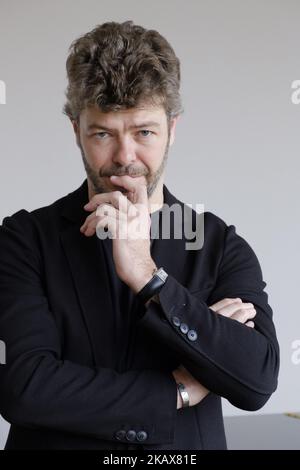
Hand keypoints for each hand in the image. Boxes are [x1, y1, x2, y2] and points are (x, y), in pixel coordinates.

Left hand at [80, 175, 155, 292]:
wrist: (139, 269)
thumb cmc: (135, 252)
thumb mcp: (136, 229)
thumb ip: (129, 216)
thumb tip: (110, 207)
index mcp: (144, 212)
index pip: (140, 186)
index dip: (126, 179)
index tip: (113, 179)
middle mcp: (138, 214)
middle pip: (116, 195)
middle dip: (97, 199)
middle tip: (87, 208)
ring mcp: (130, 221)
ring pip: (104, 208)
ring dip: (90, 218)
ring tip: (86, 228)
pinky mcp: (121, 229)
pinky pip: (102, 219)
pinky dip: (92, 225)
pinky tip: (90, 233)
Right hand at [172, 298, 256, 408]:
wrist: (186, 381)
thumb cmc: (189, 366)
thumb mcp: (192, 344)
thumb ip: (202, 333)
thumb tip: (214, 327)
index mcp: (198, 325)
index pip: (215, 308)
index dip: (227, 302)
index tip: (236, 300)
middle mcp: (206, 328)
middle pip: (226, 311)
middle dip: (240, 306)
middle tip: (249, 305)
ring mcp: (215, 337)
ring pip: (235, 319)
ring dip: (245, 313)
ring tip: (252, 312)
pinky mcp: (223, 348)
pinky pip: (239, 333)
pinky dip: (247, 328)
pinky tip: (252, 326)